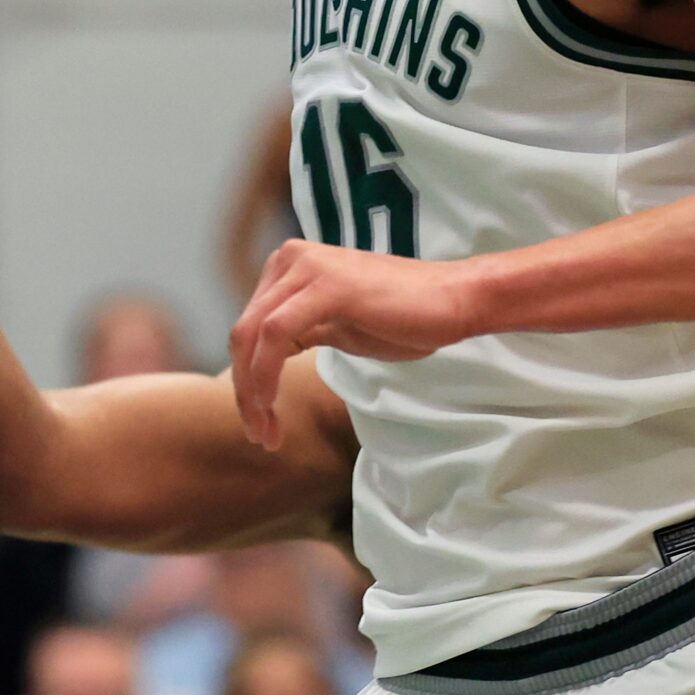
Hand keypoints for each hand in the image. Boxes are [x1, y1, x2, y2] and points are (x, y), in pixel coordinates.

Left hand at [228, 240, 481, 449]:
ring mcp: (308, 268)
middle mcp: (291, 259)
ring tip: (267, 432)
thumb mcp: (336, 326)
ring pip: (251, 336)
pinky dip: (266, 376)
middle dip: (244, 391)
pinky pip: (276, 335)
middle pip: (242, 334)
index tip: (260, 422)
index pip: (248, 328)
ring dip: (252, 392)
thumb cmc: (403, 318)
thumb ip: (298, 332)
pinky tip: (274, 407)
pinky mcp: (327, 286)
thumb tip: (262, 364)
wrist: (452, 302)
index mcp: (290, 266)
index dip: (246, 379)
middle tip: (261, 435)